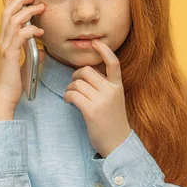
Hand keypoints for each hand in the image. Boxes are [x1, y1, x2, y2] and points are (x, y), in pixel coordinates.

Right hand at [0, 0, 45, 109]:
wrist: (3, 96)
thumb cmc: (12, 83)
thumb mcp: (24, 66)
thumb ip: (32, 56)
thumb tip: (43, 51)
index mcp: (4, 42)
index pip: (5, 17)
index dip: (9, 3)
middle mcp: (2, 42)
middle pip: (7, 14)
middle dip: (19, 1)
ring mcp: (4, 47)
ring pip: (13, 21)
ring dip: (27, 12)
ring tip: (39, 7)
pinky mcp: (10, 55)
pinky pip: (20, 37)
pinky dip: (30, 30)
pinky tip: (39, 31)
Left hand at [63, 39, 131, 157]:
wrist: (118, 144)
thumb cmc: (113, 122)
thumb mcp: (115, 100)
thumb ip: (105, 86)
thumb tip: (86, 74)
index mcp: (118, 86)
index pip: (113, 63)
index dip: (104, 50)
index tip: (95, 43)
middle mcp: (111, 91)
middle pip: (87, 71)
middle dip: (76, 76)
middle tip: (75, 86)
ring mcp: (102, 100)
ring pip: (77, 83)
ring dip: (70, 89)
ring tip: (72, 97)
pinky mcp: (91, 110)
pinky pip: (73, 94)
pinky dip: (68, 96)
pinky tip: (69, 102)